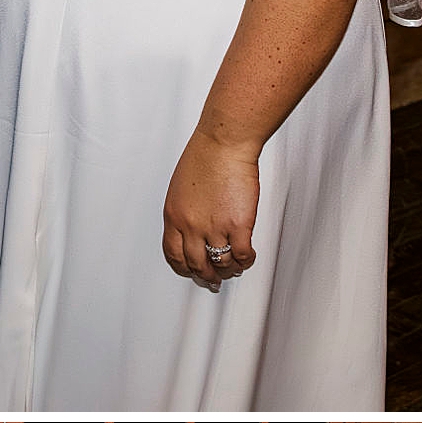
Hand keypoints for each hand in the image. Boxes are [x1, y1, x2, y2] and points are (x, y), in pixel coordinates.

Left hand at [163, 130, 259, 288]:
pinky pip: (242, 254)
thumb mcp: (180, 188)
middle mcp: (191, 226)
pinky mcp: (238, 224)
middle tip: (214, 279)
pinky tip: (248, 258)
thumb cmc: (204, 157)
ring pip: (220, 263)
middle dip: (206, 275)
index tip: (191, 271)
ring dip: (228, 270)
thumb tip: (192, 226)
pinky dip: (246, 261)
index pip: (173, 254)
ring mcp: (214, 227)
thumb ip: (184, 210)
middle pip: (196, 264)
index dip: (183, 268)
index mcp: (173, 216)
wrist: (223, 144)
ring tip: (233, 269)